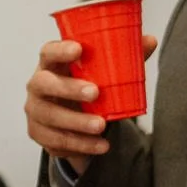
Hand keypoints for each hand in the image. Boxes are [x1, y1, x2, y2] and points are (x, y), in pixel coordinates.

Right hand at [26, 36, 156, 170]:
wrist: (71, 121)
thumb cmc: (84, 87)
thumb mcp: (101, 73)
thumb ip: (123, 58)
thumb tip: (150, 41)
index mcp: (52, 64)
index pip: (48, 52)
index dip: (60, 50)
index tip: (78, 49)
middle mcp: (38, 85)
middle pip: (43, 83)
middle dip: (68, 88)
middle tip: (95, 93)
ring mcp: (36, 110)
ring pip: (50, 116)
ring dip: (77, 122)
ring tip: (100, 125)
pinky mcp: (39, 133)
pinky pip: (57, 140)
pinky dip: (81, 144)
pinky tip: (100, 145)